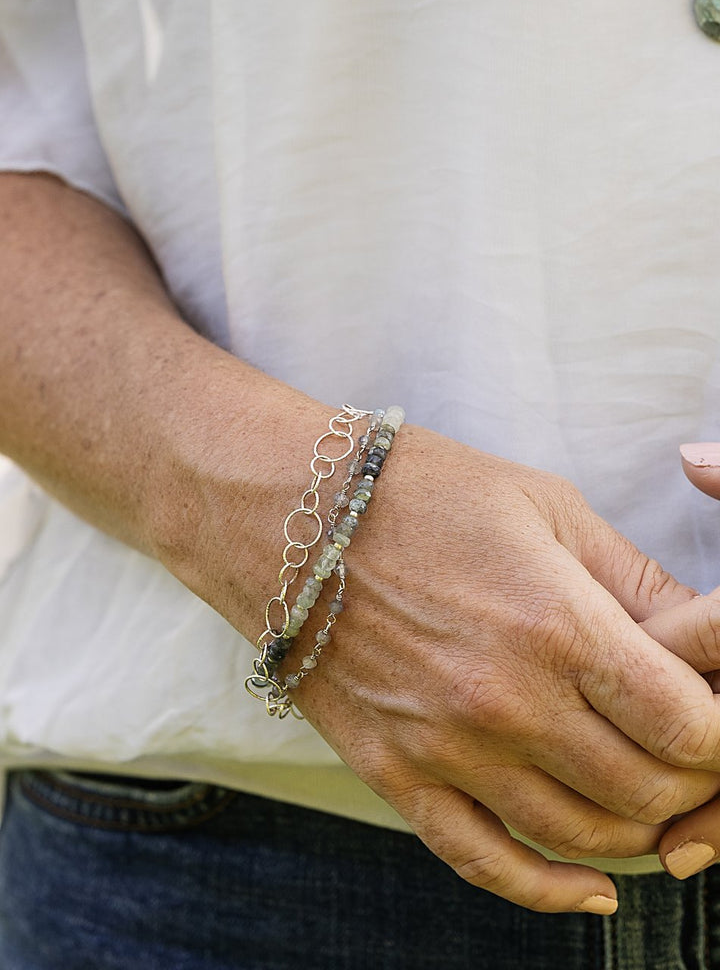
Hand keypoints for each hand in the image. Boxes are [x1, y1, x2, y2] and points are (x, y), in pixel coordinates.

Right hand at [160, 423, 719, 913]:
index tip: (717, 719)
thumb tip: (706, 639)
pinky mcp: (396, 775)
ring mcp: (446, 749)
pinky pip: (485, 864)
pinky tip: (593, 893)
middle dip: (692, 784)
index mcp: (558, 623)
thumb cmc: (420, 492)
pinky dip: (550, 892)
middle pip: (646, 793)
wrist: (287, 516)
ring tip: (650, 798)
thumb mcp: (547, 506)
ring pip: (581, 839)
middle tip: (688, 754)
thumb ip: (636, 581)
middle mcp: (507, 702)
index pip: (687, 727)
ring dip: (638, 833)